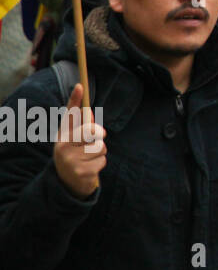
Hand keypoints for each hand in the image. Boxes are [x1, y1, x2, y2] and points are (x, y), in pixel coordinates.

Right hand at [53, 84, 105, 198]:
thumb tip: (87, 104)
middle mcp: (62, 147)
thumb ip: (81, 124)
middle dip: (99, 134)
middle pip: (91, 130)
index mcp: (62, 136)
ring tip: (89, 158)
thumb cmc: (75, 154)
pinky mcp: (81, 173)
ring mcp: (70, 161)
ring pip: (101, 147)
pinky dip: (100, 164)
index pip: (69, 116)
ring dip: (100, 152)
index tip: (80, 86)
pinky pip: (102, 161)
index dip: (75, 101)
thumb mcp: (74, 140)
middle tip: (96, 138)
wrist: (67, 183)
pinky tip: (89, 168)